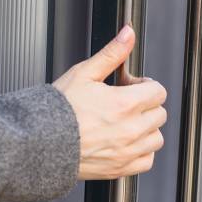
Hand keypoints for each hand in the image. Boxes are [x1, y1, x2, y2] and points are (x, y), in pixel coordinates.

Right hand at [53, 25, 166, 179]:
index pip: (158, 92)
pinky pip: (148, 160)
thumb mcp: (84, 72)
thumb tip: (128, 34)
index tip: (129, 86)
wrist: (41, 140)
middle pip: (159, 114)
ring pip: (157, 138)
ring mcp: (127, 151)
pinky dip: (141, 150)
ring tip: (124, 121)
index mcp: (124, 104)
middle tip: (123, 101)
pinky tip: (124, 140)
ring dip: (146, 127)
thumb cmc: (59, 107)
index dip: (143, 85)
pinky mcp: (121, 168)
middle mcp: (130, 130)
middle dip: (145, 104)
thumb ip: (112, 53)